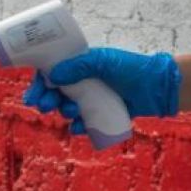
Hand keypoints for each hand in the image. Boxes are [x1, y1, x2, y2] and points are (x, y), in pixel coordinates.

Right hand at [21, 47, 180, 135]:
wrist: (157, 88)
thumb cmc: (132, 68)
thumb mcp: (105, 62)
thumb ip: (80, 65)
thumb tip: (54, 75)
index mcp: (81, 65)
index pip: (53, 73)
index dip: (40, 84)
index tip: (33, 95)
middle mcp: (84, 82)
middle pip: (56, 93)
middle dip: (47, 100)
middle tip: (44, 105)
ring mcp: (92, 99)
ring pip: (68, 109)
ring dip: (64, 112)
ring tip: (71, 111)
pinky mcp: (102, 115)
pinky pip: (85, 124)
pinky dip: (80, 127)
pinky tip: (79, 128)